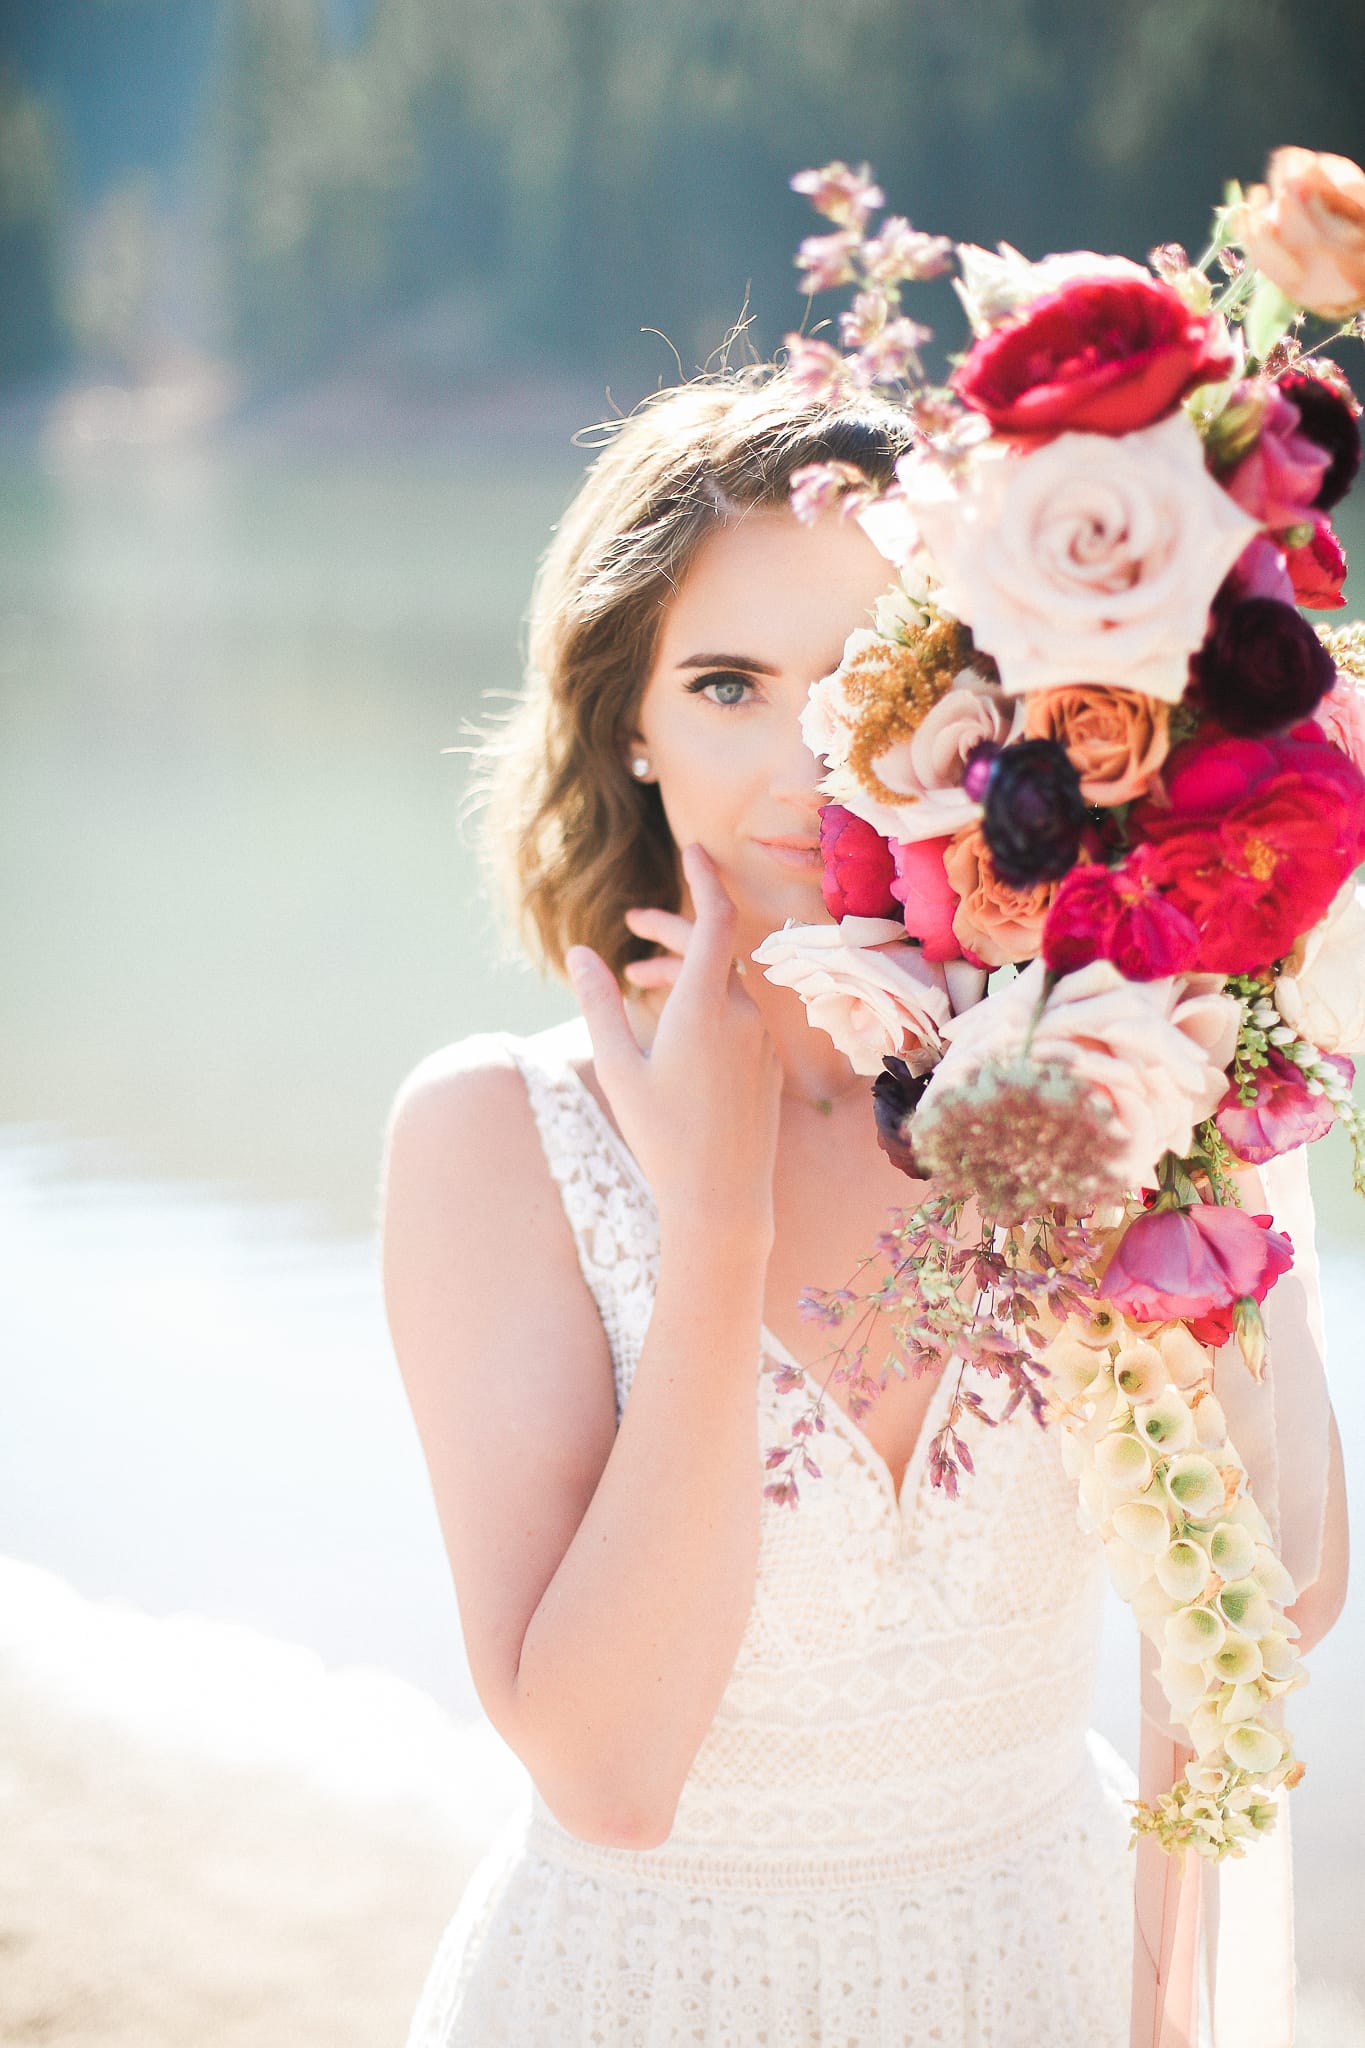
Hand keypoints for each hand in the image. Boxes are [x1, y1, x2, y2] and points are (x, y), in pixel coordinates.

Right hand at [566, 844, 779, 1244]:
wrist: (722, 1199)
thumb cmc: (662, 1137)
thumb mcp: (618, 1068)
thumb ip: (599, 1004)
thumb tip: (581, 954)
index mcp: (703, 1007)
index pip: (714, 919)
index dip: (704, 878)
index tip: (693, 849)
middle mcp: (742, 1015)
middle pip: (713, 948)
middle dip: (674, 928)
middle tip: (633, 922)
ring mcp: (761, 1040)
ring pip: (725, 983)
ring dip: (685, 971)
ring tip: (638, 980)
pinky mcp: (768, 1063)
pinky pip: (739, 1014)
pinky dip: (707, 1002)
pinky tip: (675, 1025)